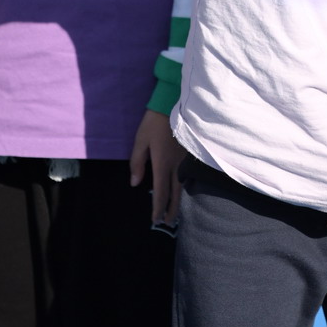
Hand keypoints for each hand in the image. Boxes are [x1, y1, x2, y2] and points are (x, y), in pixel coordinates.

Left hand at [130, 109, 184, 226]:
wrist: (173, 104)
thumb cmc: (154, 122)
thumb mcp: (140, 141)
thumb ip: (137, 163)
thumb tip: (135, 184)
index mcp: (162, 164)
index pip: (160, 192)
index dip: (157, 207)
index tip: (155, 220)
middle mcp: (176, 165)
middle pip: (175, 194)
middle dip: (171, 210)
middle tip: (168, 223)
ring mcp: (186, 160)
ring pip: (184, 186)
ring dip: (179, 201)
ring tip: (175, 211)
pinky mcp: (191, 154)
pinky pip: (189, 176)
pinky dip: (186, 187)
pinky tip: (184, 190)